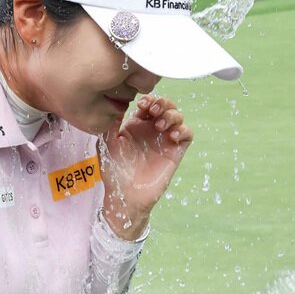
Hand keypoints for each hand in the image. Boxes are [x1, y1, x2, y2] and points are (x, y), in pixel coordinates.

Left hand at [100, 95, 191, 239]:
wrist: (125, 195)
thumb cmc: (114, 171)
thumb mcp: (107, 143)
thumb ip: (111, 123)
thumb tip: (117, 104)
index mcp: (136, 125)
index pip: (148, 104)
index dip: (148, 99)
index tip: (142, 104)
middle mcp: (152, 130)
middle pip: (166, 105)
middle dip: (163, 102)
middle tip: (154, 110)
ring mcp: (165, 140)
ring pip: (178, 116)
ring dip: (172, 115)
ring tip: (160, 125)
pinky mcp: (175, 152)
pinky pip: (187, 134)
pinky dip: (183, 130)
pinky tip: (171, 135)